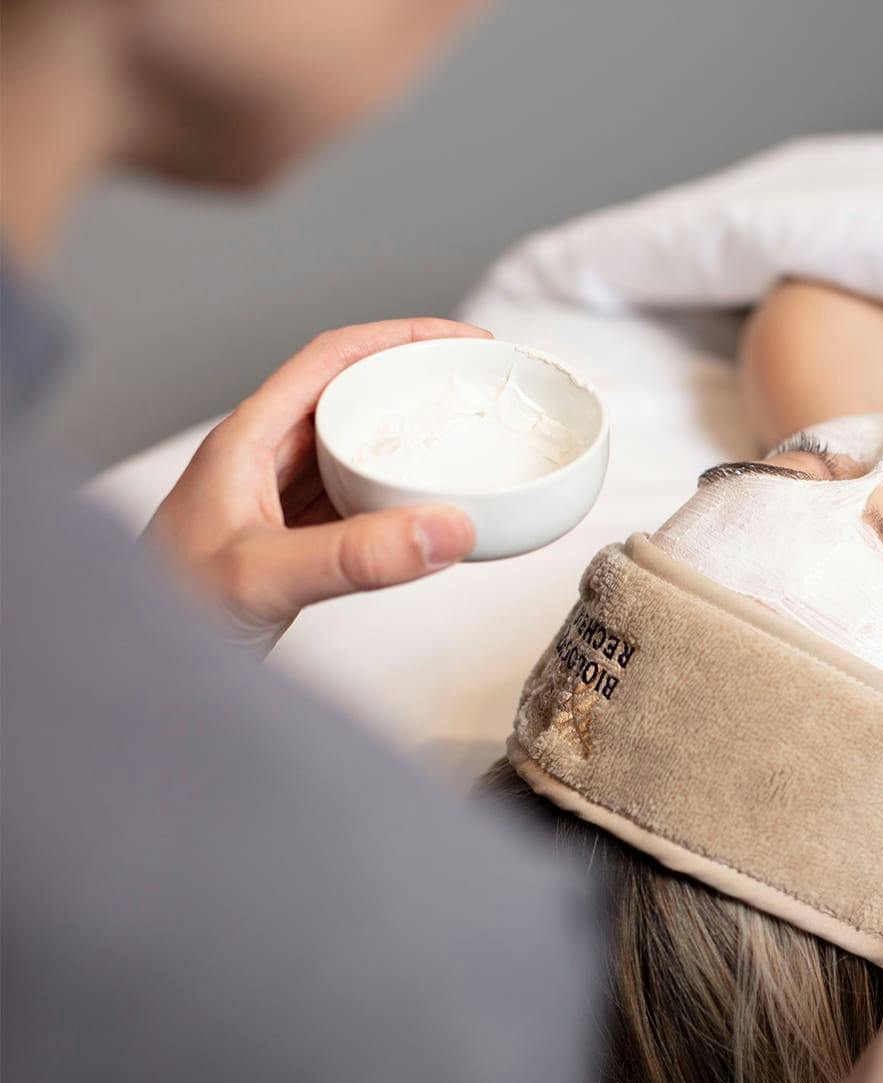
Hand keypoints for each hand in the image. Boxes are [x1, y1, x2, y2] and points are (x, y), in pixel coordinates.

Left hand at [145, 320, 484, 652]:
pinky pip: (359, 498)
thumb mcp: (264, 578)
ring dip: (414, 438)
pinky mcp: (294, 539)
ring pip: (359, 447)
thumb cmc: (165, 610)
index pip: (333, 359)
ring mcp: (280, 500)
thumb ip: (354, 556)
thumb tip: (446, 527)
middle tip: (480, 387)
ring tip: (471, 438)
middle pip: (352, 395)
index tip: (463, 340)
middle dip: (419, 382)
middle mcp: (265, 460)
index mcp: (249, 440)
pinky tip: (433, 509)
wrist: (130, 673)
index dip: (402, 337)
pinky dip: (404, 494)